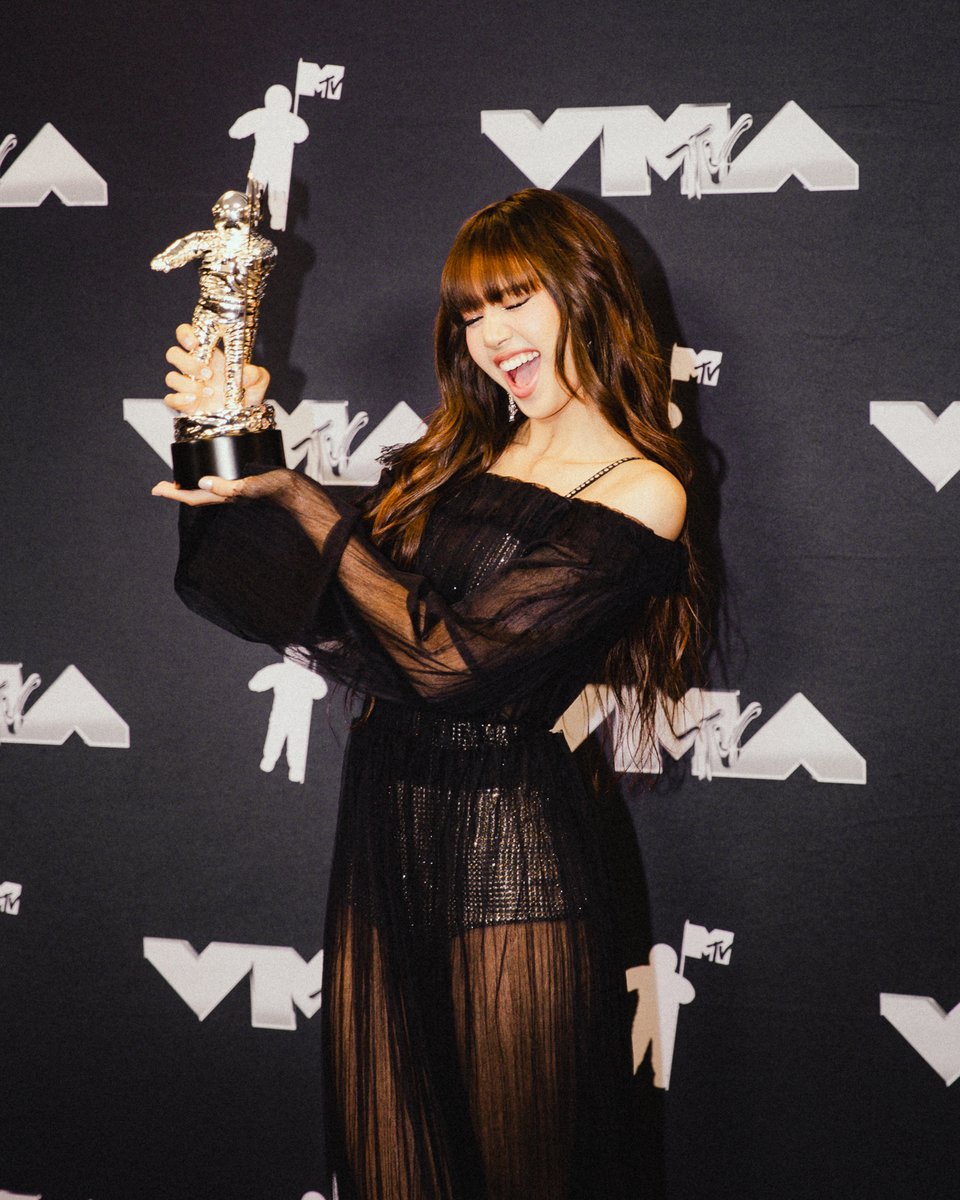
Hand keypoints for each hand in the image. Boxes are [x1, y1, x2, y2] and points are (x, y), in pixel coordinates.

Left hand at [152, 468, 291, 506]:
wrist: (301, 494)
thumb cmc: (281, 490)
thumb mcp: (254, 485)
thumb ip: (230, 486)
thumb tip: (202, 482)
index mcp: (228, 496)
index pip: (194, 497)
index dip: (175, 494)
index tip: (157, 489)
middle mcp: (230, 495)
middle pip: (197, 494)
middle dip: (178, 491)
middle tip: (161, 487)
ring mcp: (238, 490)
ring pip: (208, 489)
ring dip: (192, 485)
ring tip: (180, 480)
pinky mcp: (247, 483)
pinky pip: (222, 482)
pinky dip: (210, 478)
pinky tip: (211, 472)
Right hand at [163, 324, 269, 415]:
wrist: (242, 418)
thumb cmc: (245, 395)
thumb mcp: (258, 382)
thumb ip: (256, 374)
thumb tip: (247, 373)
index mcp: (209, 356)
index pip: (186, 335)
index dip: (185, 334)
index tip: (195, 343)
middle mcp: (194, 369)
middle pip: (173, 354)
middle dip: (188, 362)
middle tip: (209, 373)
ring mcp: (187, 386)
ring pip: (171, 377)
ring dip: (189, 384)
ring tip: (210, 392)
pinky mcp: (184, 403)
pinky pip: (170, 399)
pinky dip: (179, 399)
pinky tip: (194, 400)